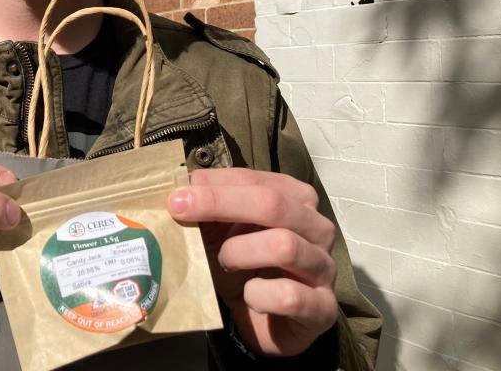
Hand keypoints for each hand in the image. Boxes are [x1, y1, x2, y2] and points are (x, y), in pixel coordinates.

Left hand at [167, 168, 337, 356]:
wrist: (265, 320)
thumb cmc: (243, 266)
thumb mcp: (220, 231)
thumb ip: (206, 205)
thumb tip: (178, 184)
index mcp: (294, 198)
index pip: (254, 179)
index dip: (213, 184)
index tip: (176, 195)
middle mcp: (317, 227)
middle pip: (272, 203)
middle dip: (219, 203)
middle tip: (180, 211)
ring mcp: (324, 267)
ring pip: (284, 245)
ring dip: (240, 251)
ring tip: (224, 262)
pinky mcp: (323, 308)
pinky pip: (289, 295)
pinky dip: (259, 294)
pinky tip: (248, 295)